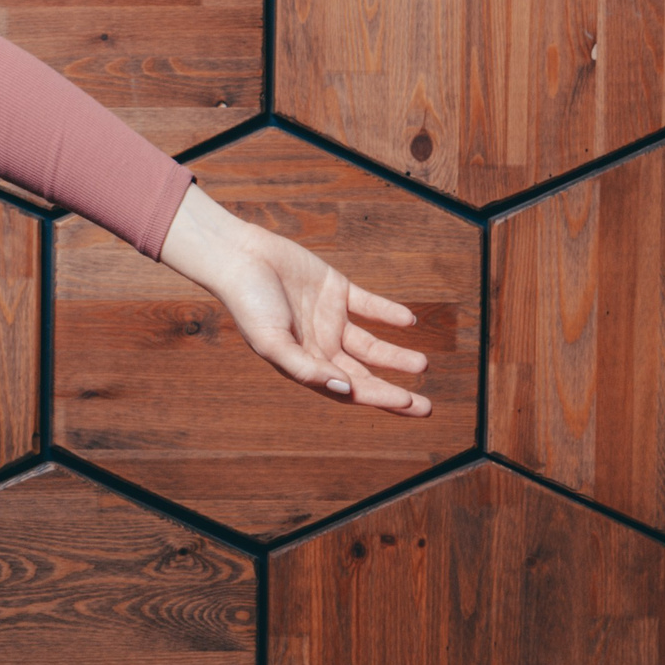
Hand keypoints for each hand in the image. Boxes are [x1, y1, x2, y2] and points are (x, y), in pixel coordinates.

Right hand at [158, 186, 432, 415]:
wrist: (239, 257)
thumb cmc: (248, 303)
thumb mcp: (272, 342)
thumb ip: (305, 368)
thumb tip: (345, 388)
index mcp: (305, 365)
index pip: (349, 389)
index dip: (379, 398)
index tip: (408, 403)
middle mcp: (320, 346)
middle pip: (365, 375)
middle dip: (394, 391)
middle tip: (426, 407)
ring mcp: (329, 319)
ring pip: (371, 344)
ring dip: (396, 356)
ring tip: (423, 364)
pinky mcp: (335, 290)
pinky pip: (369, 306)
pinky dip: (388, 314)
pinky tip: (408, 320)